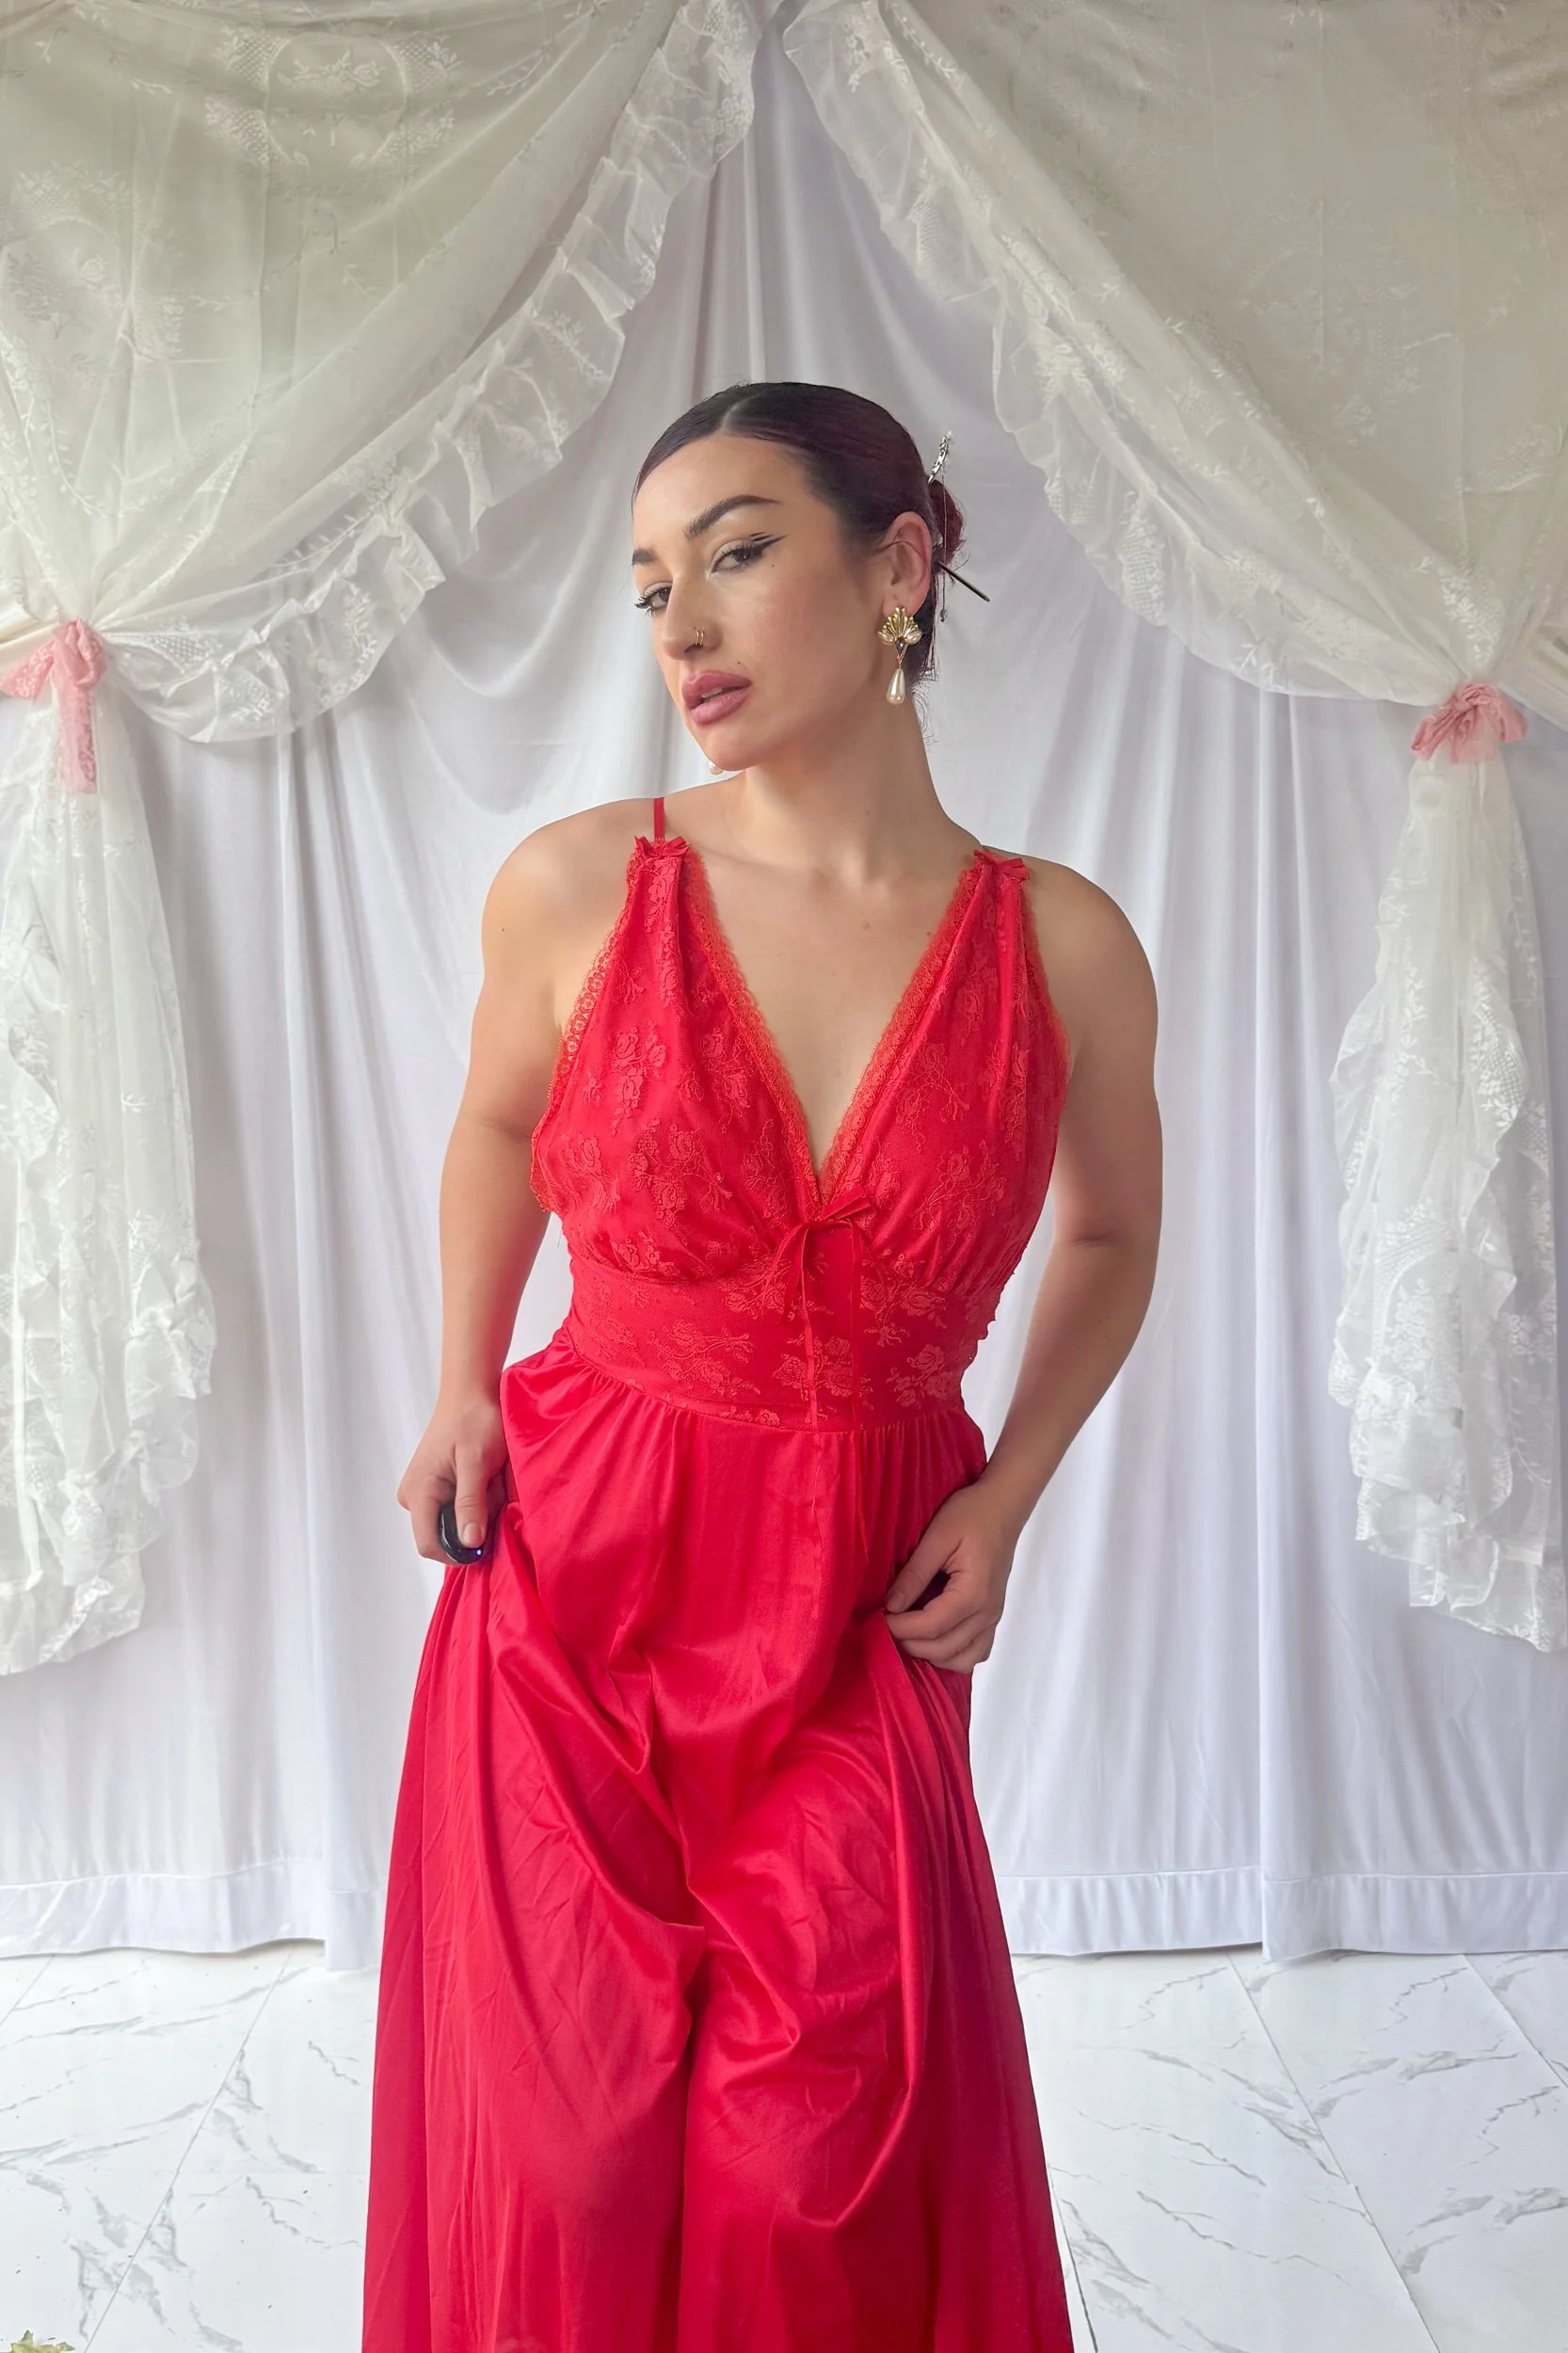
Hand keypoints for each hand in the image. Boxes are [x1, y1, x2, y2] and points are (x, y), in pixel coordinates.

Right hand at [397, 1389, 507, 1562]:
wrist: (471, 1392)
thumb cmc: (474, 1420)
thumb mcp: (477, 1463)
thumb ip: (471, 1503)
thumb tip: (469, 1543)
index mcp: (418, 1492)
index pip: (430, 1545)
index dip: (459, 1553)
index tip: (488, 1541)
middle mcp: (413, 1496)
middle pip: (445, 1535)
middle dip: (474, 1524)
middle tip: (494, 1492)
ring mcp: (423, 1492)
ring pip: (455, 1523)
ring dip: (479, 1510)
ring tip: (491, 1480)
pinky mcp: (435, 1487)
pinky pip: (458, 1509)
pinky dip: (477, 1501)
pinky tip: (487, 1479)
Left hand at [882, 1477, 1021, 1670]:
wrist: (1003, 1506)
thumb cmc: (971, 1514)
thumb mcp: (937, 1536)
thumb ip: (914, 1574)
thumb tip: (890, 1605)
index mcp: (974, 1593)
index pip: (932, 1626)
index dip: (900, 1628)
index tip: (877, 1618)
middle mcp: (987, 1612)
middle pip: (945, 1649)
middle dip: (910, 1643)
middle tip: (886, 1625)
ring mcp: (993, 1617)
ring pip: (962, 1659)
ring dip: (931, 1654)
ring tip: (908, 1633)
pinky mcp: (992, 1616)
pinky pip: (976, 1652)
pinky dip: (953, 1653)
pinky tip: (933, 1637)